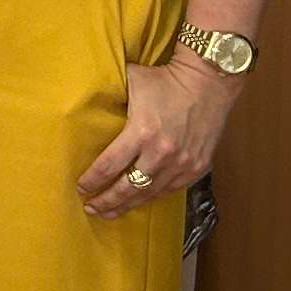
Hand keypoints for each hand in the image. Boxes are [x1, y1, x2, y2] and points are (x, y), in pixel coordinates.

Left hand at [78, 51, 245, 218]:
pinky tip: (139, 200)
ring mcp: (182, 163)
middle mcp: (161, 153)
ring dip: (127, 205)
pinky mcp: (197, 167)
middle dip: (106, 201)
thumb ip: (111, 97)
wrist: (209, 81)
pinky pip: (170, 189)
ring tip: (110, 212)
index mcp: (141, 132)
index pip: (109, 166)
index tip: (81, 187)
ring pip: (149, 193)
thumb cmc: (166, 79)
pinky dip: (152, 196)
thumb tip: (85, 102)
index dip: (92, 180)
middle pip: (127, 188)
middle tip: (90, 208)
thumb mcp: (132, 82)